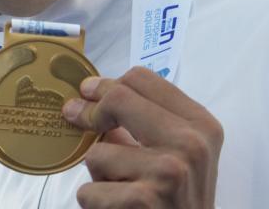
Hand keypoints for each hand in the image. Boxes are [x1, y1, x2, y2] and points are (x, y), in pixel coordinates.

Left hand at [61, 66, 222, 208]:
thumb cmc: (178, 198)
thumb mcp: (177, 154)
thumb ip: (144, 123)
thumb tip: (89, 98)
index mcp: (201, 125)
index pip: (141, 79)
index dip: (106, 85)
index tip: (87, 93)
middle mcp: (189, 144)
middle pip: (117, 98)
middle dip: (88, 110)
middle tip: (73, 114)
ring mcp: (168, 172)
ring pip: (96, 152)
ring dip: (99, 174)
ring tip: (123, 189)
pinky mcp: (142, 201)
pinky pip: (89, 190)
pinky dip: (95, 202)